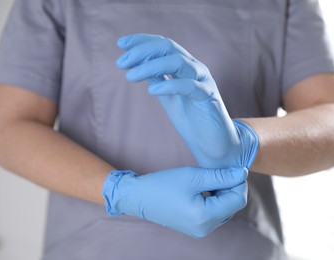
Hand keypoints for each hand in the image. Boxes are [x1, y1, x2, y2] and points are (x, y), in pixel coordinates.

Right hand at [102, 166, 246, 237]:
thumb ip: (220, 176)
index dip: (239, 182)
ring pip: (225, 210)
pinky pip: (215, 214)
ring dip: (224, 194)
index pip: (237, 200)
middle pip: (233, 206)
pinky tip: (207, 188)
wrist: (139, 198)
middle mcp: (205, 228)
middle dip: (232, 188)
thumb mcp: (193, 176)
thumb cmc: (163, 184)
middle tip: (222, 171)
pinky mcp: (196, 228)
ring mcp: (200, 230)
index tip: (233, 168)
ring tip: (212, 179)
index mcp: (205, 216)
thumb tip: (242, 173)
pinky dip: (216, 201)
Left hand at [116, 34, 258, 168]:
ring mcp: (204, 81)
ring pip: (178, 62)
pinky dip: (169, 85)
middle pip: (169, 47)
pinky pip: (189, 86)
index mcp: (185, 67)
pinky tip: (152, 90)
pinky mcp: (209, 97)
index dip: (142, 41)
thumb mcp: (168, 96)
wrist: (213, 143)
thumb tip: (137, 64)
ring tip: (130, 76)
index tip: (121, 43)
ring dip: (151, 66)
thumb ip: (158, 79)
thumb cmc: (191, 119)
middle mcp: (195, 68)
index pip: (163, 44)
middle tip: (121, 62)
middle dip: (142, 51)